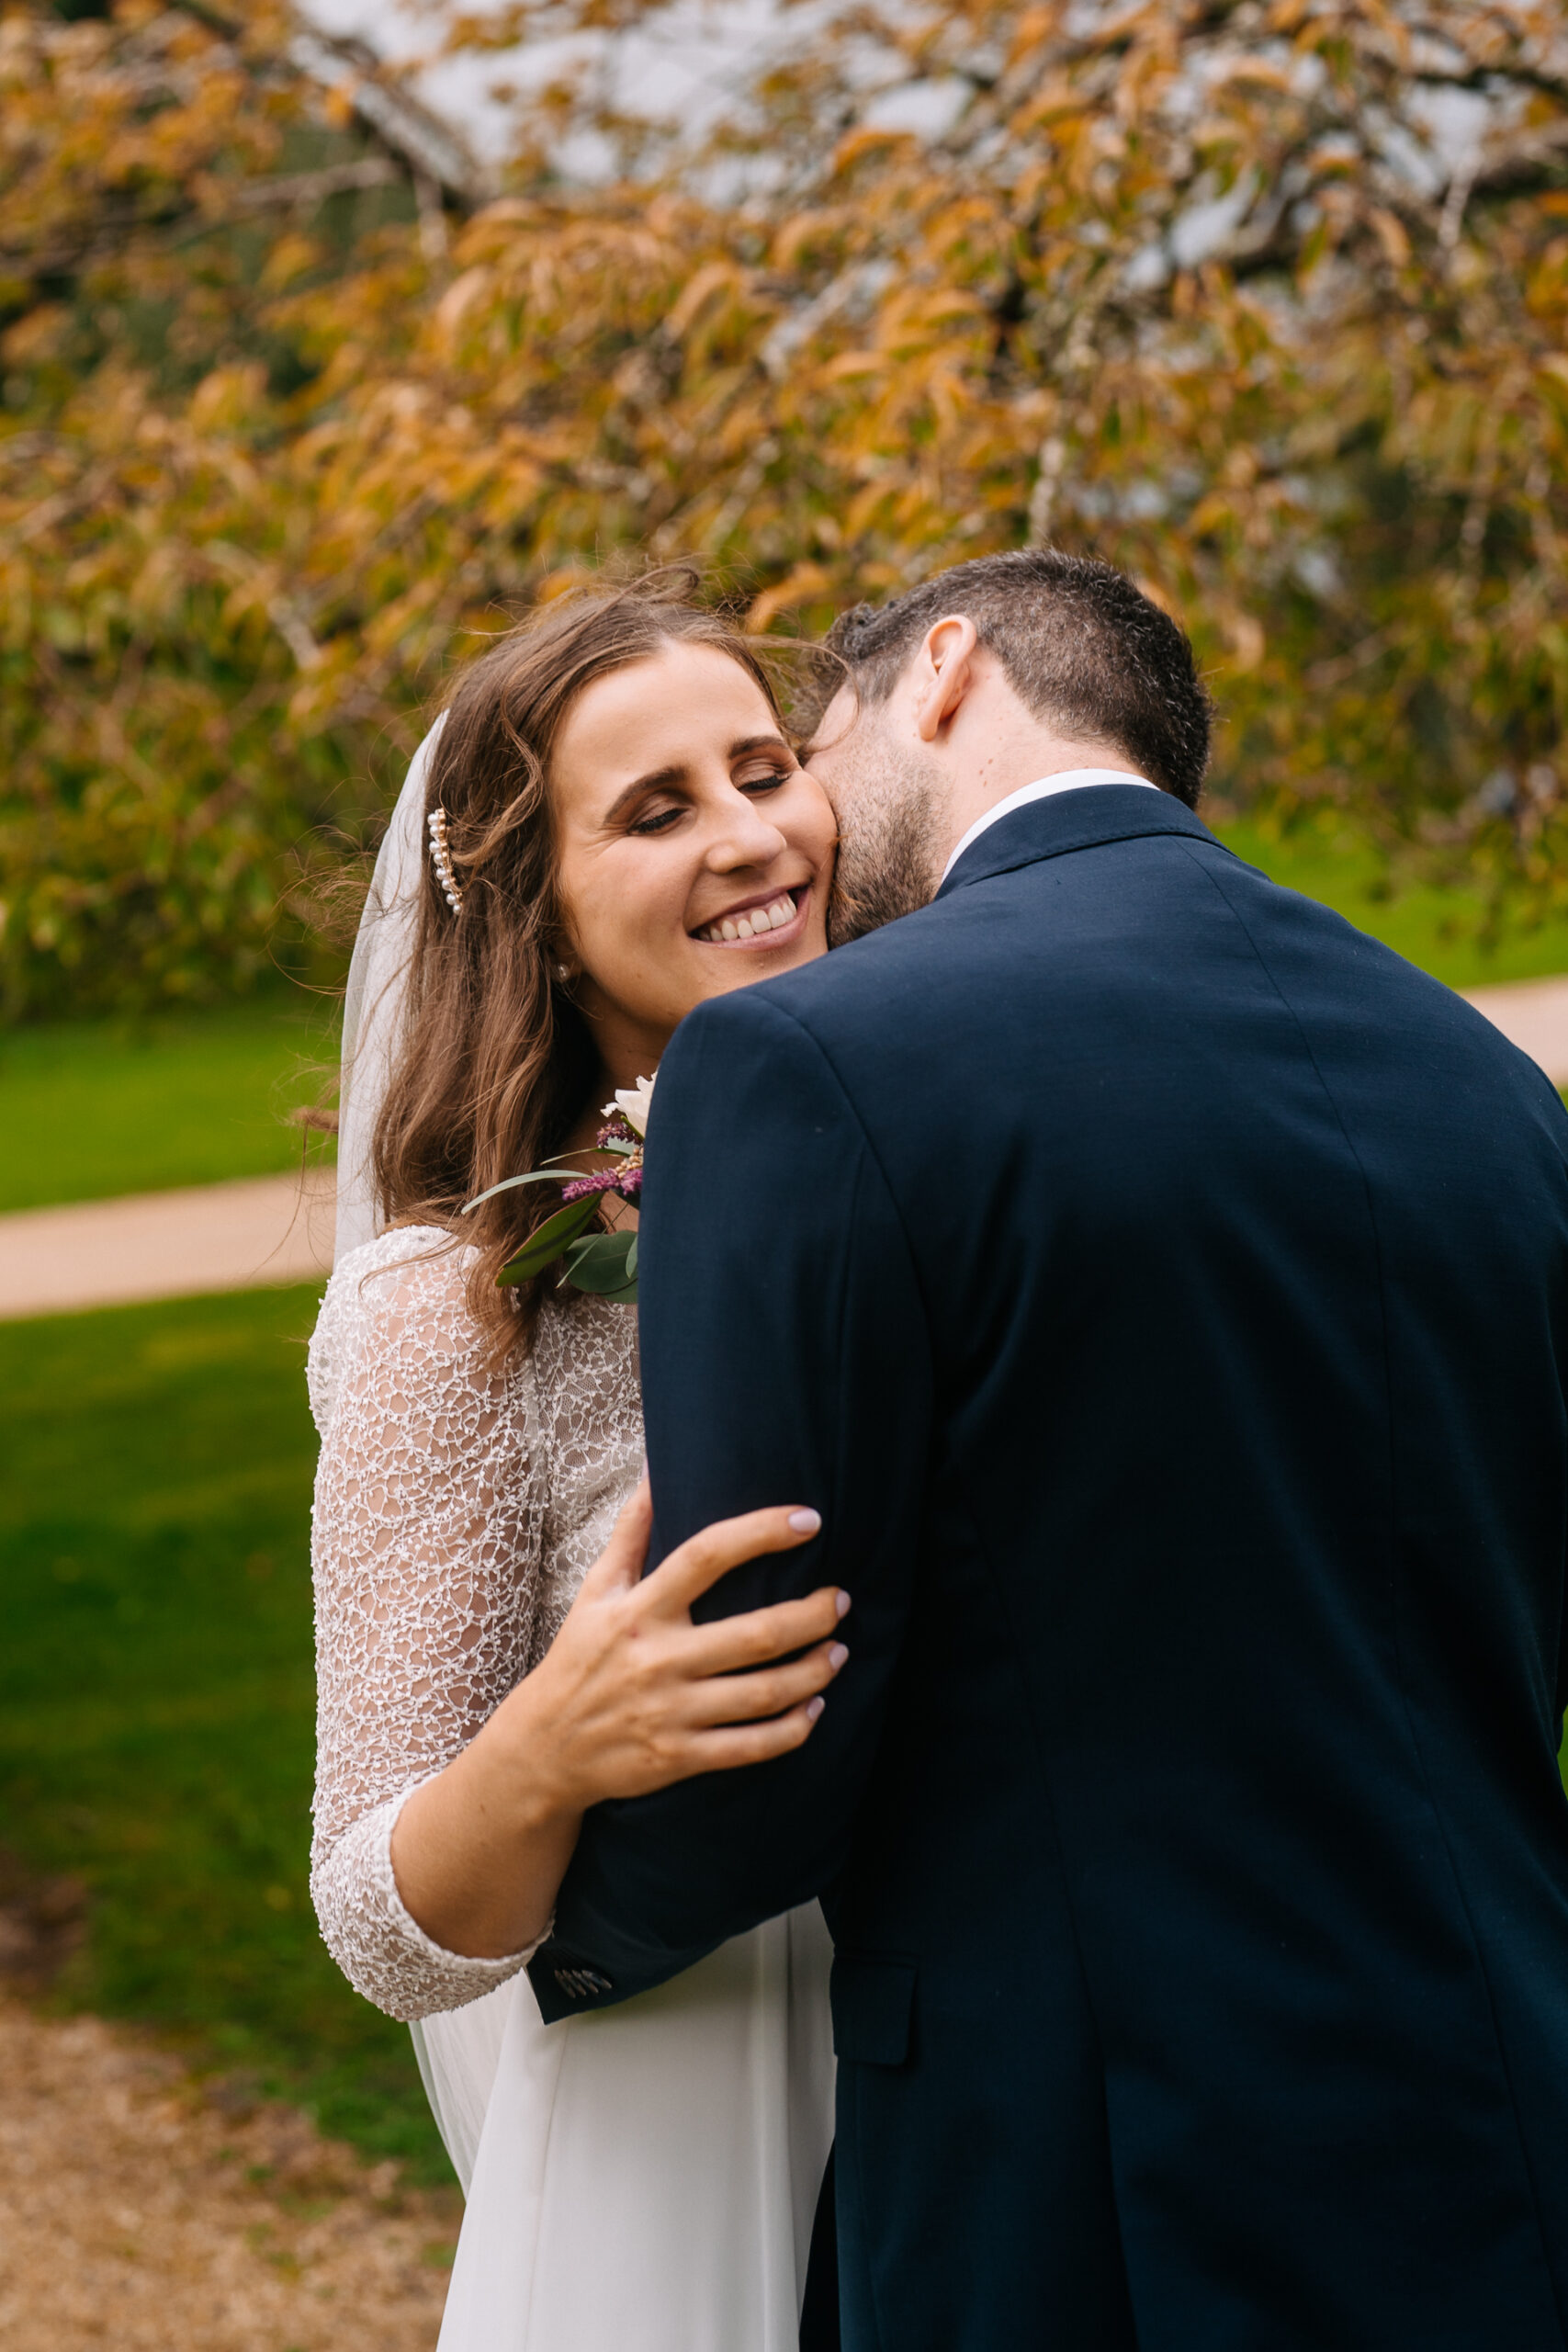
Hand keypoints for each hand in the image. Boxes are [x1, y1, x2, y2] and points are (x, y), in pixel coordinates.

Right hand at [513, 1478, 848, 1810]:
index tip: (810, 1519)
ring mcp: (671, 1712)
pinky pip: (752, 1746)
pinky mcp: (679, 1757)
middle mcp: (657, 1658)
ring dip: (815, 1670)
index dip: (762, 1532)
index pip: (707, 1555)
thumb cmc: (578, 1657)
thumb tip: (655, 1468)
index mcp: (638, 1609)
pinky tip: (816, 1706)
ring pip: (764, 1693)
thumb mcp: (595, 1589)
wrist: (544, 1749)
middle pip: (755, 1633)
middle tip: (842, 1600)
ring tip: (841, 1649)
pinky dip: (794, 1727)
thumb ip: (632, 1530)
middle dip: (812, 1614)